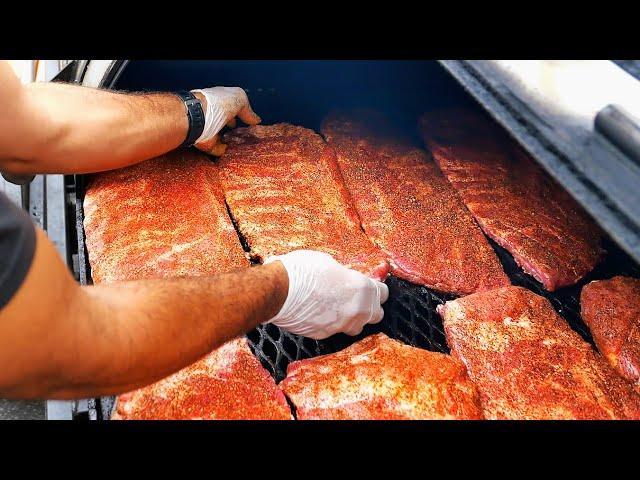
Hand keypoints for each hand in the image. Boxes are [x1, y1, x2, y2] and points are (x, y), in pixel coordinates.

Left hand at [191, 87, 260, 155]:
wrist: (196, 118)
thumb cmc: (215, 104)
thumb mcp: (238, 98)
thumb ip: (247, 109)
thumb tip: (255, 119)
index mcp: (220, 101)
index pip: (231, 105)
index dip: (241, 111)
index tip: (249, 120)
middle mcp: (214, 114)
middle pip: (226, 121)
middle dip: (235, 127)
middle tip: (246, 133)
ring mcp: (210, 129)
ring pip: (223, 136)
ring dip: (230, 140)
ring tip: (242, 144)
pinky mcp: (206, 143)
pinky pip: (217, 149)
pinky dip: (224, 151)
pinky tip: (232, 152)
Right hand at [263, 250, 388, 339]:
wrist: (278, 291)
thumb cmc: (302, 271)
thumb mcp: (329, 262)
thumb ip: (343, 275)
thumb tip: (343, 277)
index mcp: (362, 289)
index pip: (383, 293)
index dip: (376, 288)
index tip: (371, 285)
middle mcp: (356, 311)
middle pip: (376, 314)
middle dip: (369, 306)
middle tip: (357, 297)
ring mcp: (340, 326)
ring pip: (356, 326)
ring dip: (352, 318)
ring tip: (338, 306)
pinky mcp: (324, 334)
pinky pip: (334, 329)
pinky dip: (330, 322)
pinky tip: (319, 311)